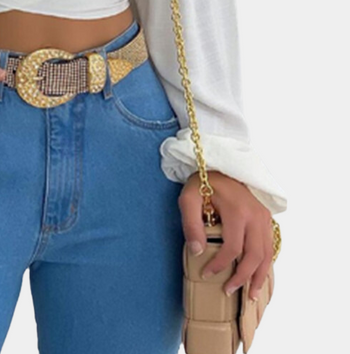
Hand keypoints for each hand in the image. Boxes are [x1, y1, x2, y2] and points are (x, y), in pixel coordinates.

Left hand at [179, 170, 273, 300]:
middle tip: (228, 290)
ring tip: (250, 294)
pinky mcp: (266, 217)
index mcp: (237, 211)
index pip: (232, 248)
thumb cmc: (202, 182)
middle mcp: (255, 216)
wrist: (220, 164)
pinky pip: (270, 246)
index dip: (220, 265)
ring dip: (259, 276)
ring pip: (267, 254)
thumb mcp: (188, 198)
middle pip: (255, 255)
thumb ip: (191, 224)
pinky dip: (266, 264)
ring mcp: (264, 217)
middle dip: (243, 277)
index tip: (206, 274)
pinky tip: (259, 276)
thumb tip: (197, 252)